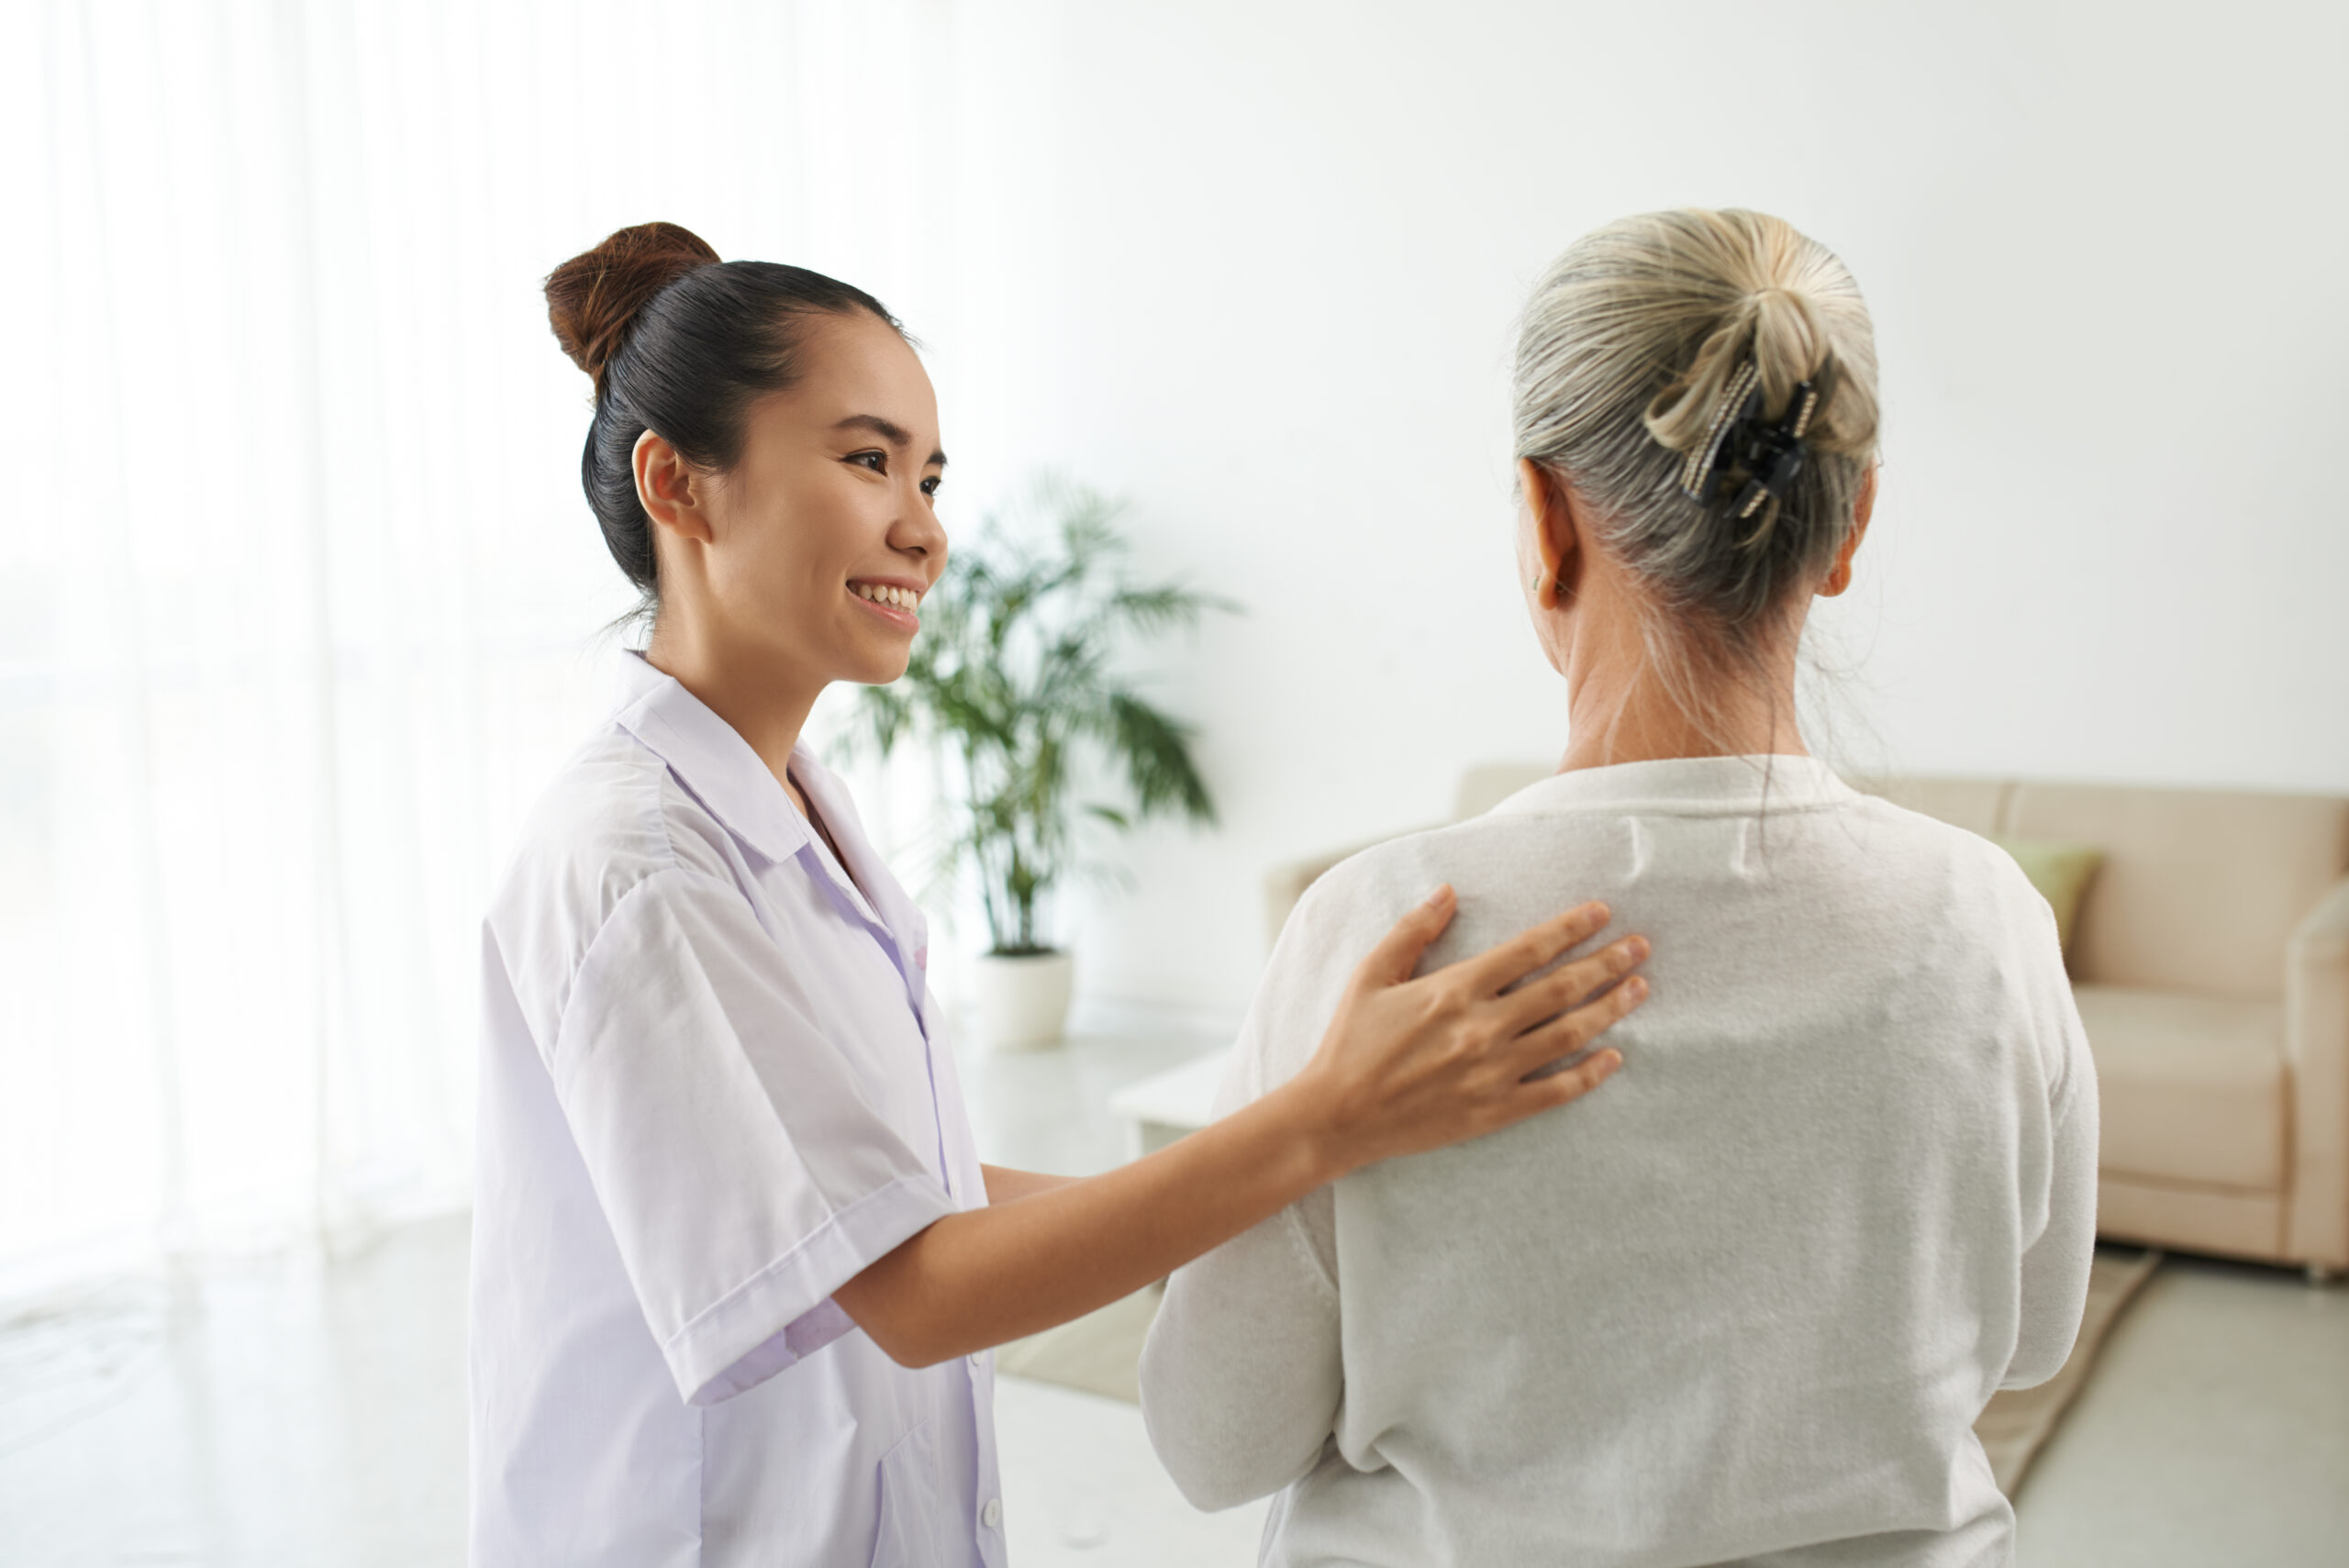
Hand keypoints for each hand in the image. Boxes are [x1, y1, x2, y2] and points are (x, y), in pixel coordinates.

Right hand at [1286, 886, 1646, 1176]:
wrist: (1337, 1115)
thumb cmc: (1350, 1041)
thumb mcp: (1372, 974)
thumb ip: (1413, 931)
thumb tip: (1448, 891)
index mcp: (1455, 989)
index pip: (1529, 949)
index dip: (1571, 928)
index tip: (1602, 912)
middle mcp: (1482, 1027)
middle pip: (1562, 988)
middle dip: (1607, 963)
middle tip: (1641, 946)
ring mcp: (1492, 1071)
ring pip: (1569, 1035)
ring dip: (1610, 1009)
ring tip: (1640, 988)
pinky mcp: (1494, 1110)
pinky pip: (1555, 1091)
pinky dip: (1589, 1074)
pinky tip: (1614, 1058)